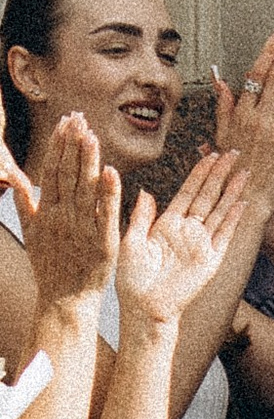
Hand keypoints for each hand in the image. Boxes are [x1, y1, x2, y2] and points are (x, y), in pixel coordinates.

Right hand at [1, 116, 119, 307]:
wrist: (64, 301)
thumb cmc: (51, 267)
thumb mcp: (32, 234)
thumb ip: (26, 204)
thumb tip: (17, 177)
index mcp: (48, 212)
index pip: (53, 170)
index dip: (59, 145)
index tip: (65, 121)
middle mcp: (62, 216)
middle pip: (67, 174)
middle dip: (72, 144)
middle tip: (79, 117)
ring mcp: (81, 228)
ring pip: (84, 189)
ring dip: (87, 161)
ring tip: (91, 135)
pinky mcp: (101, 242)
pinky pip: (105, 214)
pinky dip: (109, 193)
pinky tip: (112, 172)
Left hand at [116, 150, 249, 333]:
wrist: (144, 308)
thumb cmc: (132, 280)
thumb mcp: (130, 242)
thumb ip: (141, 217)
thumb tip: (145, 192)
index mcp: (167, 224)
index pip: (187, 192)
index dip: (199, 173)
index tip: (210, 154)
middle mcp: (187, 231)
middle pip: (207, 196)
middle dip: (220, 175)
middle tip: (233, 153)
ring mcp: (201, 244)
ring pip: (219, 211)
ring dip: (232, 192)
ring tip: (244, 172)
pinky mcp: (211, 260)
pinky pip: (224, 235)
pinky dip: (233, 220)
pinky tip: (242, 203)